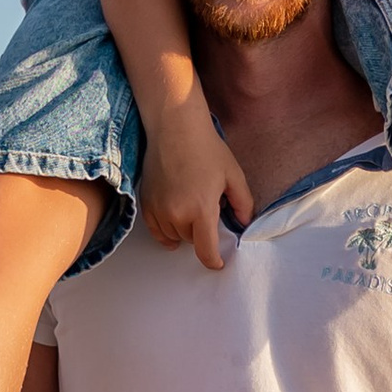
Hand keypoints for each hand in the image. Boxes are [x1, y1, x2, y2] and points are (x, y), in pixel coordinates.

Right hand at [137, 89, 254, 270]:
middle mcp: (177, 214)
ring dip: (185, 231)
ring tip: (192, 208)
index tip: (218, 263)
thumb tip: (244, 223)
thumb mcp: (234, 175)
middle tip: (208, 212)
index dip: (213, 261)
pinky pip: (157, 230)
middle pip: (191, 241)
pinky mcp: (146, 203)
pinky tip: (175, 221)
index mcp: (201, 210)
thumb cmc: (207, 149)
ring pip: (174, 237)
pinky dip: (167, 231)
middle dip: (202, 234)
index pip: (205, 251)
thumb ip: (243, 204)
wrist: (175, 128)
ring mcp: (158, 210)